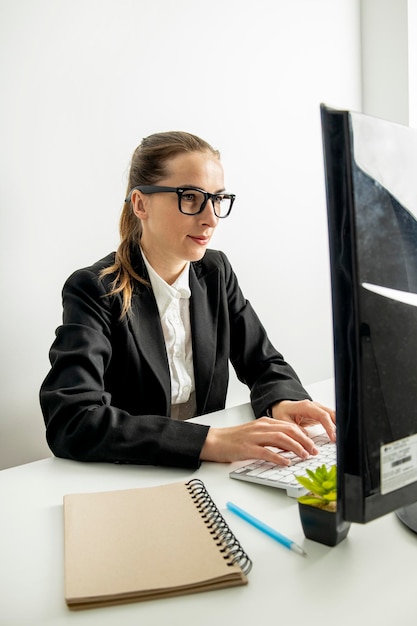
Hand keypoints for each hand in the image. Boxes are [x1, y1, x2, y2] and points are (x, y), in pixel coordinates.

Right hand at [200, 417, 322, 465]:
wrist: (214, 441)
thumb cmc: (234, 439)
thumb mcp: (256, 434)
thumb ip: (272, 438)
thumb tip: (290, 447)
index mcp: (264, 422)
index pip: (290, 426)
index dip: (304, 436)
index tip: (313, 445)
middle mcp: (261, 427)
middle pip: (288, 431)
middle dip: (304, 441)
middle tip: (314, 451)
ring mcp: (254, 437)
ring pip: (281, 439)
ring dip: (295, 448)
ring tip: (304, 456)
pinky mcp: (247, 448)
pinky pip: (266, 452)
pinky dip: (278, 457)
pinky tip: (286, 462)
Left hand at [270, 399, 335, 441]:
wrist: (282, 407)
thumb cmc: (283, 413)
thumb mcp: (284, 421)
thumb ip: (295, 428)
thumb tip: (306, 437)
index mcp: (306, 406)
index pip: (322, 415)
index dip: (329, 427)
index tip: (333, 438)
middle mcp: (314, 406)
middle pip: (331, 414)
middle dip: (338, 426)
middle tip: (341, 440)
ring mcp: (319, 409)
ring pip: (333, 415)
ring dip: (339, 426)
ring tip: (342, 438)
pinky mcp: (320, 413)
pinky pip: (331, 418)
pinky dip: (336, 425)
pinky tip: (338, 434)